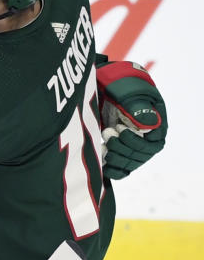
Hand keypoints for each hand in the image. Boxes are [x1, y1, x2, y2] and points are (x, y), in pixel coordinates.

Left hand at [97, 61, 166, 179]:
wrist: (108, 89)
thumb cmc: (121, 89)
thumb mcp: (128, 94)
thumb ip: (137, 108)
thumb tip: (148, 125)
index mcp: (157, 126)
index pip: (150, 145)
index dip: (133, 140)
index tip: (118, 127)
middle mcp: (149, 140)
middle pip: (138, 157)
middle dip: (120, 148)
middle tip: (106, 132)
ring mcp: (135, 148)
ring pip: (128, 164)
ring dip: (114, 158)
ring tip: (102, 144)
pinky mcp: (122, 152)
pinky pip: (121, 170)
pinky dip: (112, 170)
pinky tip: (102, 165)